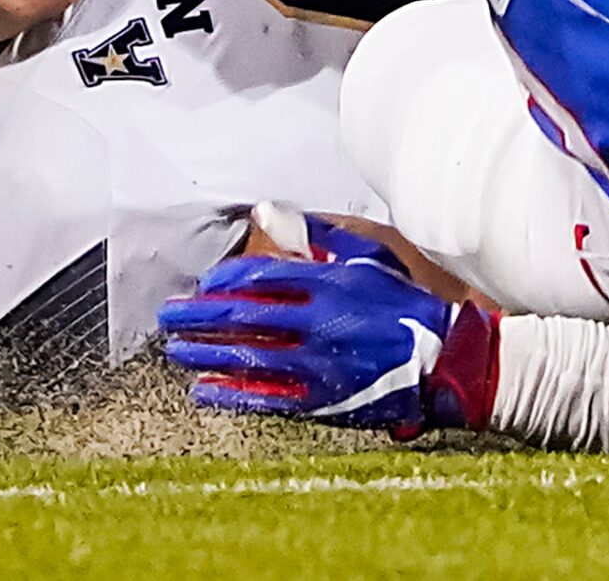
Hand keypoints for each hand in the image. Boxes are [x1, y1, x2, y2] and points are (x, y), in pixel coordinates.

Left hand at [159, 250, 498, 437]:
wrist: (441, 357)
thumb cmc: (399, 300)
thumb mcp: (364, 256)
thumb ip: (314, 233)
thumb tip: (266, 209)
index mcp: (328, 283)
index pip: (260, 277)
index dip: (224, 281)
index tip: (203, 284)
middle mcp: (319, 323)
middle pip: (244, 317)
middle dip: (199, 316)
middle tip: (167, 315)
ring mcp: (319, 365)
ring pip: (249, 359)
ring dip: (206, 354)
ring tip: (175, 350)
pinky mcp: (322, 400)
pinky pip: (268, 399)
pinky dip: (233, 394)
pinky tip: (204, 390)